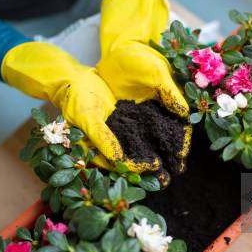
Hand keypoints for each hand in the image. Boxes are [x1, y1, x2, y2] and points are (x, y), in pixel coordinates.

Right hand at [1, 41, 159, 172]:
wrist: (75, 79)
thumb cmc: (76, 99)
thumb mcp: (88, 118)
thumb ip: (102, 138)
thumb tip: (118, 159)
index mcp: (96, 152)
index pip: (120, 164)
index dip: (137, 167)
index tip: (155, 164)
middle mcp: (109, 147)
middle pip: (133, 160)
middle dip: (151, 167)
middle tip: (172, 171)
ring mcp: (118, 135)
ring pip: (139, 147)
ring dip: (156, 152)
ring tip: (176, 156)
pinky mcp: (125, 123)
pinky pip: (141, 130)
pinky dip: (154, 133)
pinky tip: (169, 133)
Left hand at [96, 0, 191, 173]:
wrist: (115, 50)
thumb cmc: (140, 56)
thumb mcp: (156, 71)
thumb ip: (168, 91)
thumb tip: (184, 113)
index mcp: (168, 104)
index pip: (179, 127)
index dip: (181, 143)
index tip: (180, 157)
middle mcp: (156, 114)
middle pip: (164, 141)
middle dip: (167, 159)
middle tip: (168, 178)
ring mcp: (139, 118)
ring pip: (146, 143)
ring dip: (149, 160)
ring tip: (150, 179)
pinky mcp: (122, 119)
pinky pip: (126, 138)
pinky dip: (128, 152)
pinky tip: (126, 166)